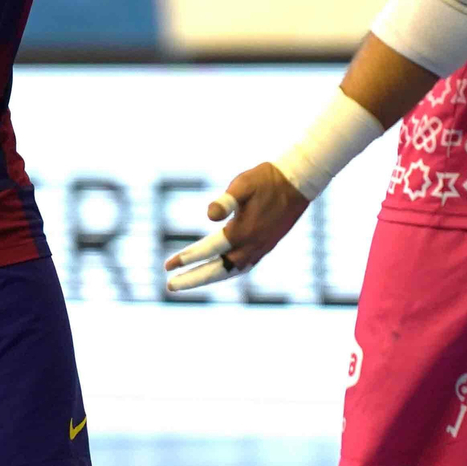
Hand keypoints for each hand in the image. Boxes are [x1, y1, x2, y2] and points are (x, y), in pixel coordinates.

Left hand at [163, 162, 308, 291]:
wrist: (298, 183)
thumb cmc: (266, 179)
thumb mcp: (243, 183)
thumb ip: (226, 200)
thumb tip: (209, 215)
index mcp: (243, 231)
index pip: (209, 250)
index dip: (187, 258)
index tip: (168, 265)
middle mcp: (251, 245)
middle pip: (218, 270)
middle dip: (193, 279)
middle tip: (170, 285)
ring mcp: (260, 249)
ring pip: (230, 272)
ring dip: (208, 279)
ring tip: (188, 282)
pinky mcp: (266, 247)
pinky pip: (242, 268)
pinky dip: (226, 273)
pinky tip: (218, 272)